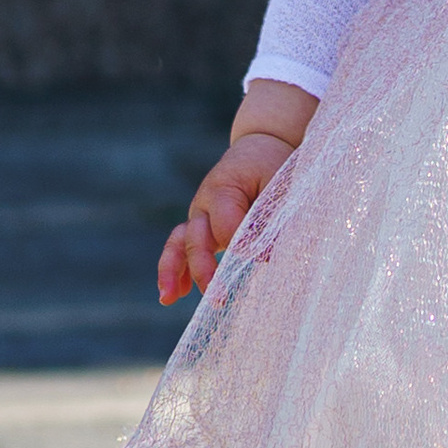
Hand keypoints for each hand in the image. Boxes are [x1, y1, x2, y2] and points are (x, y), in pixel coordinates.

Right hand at [158, 83, 319, 301]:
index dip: (244, 246)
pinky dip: (175, 271)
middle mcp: (204, 202)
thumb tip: (264, 257)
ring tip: (168, 298)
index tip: (267, 259)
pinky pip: (181, 248)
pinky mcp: (199, 228)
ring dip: (172, 271)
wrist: (260, 150)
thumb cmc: (273, 167)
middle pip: (198, 239)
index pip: (227, 225)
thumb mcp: (279, 185)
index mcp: (223, 187)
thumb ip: (272, 217)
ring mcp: (198, 215)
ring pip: (179, 243)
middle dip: (205, 270)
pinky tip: (172, 295)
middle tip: (218, 298)